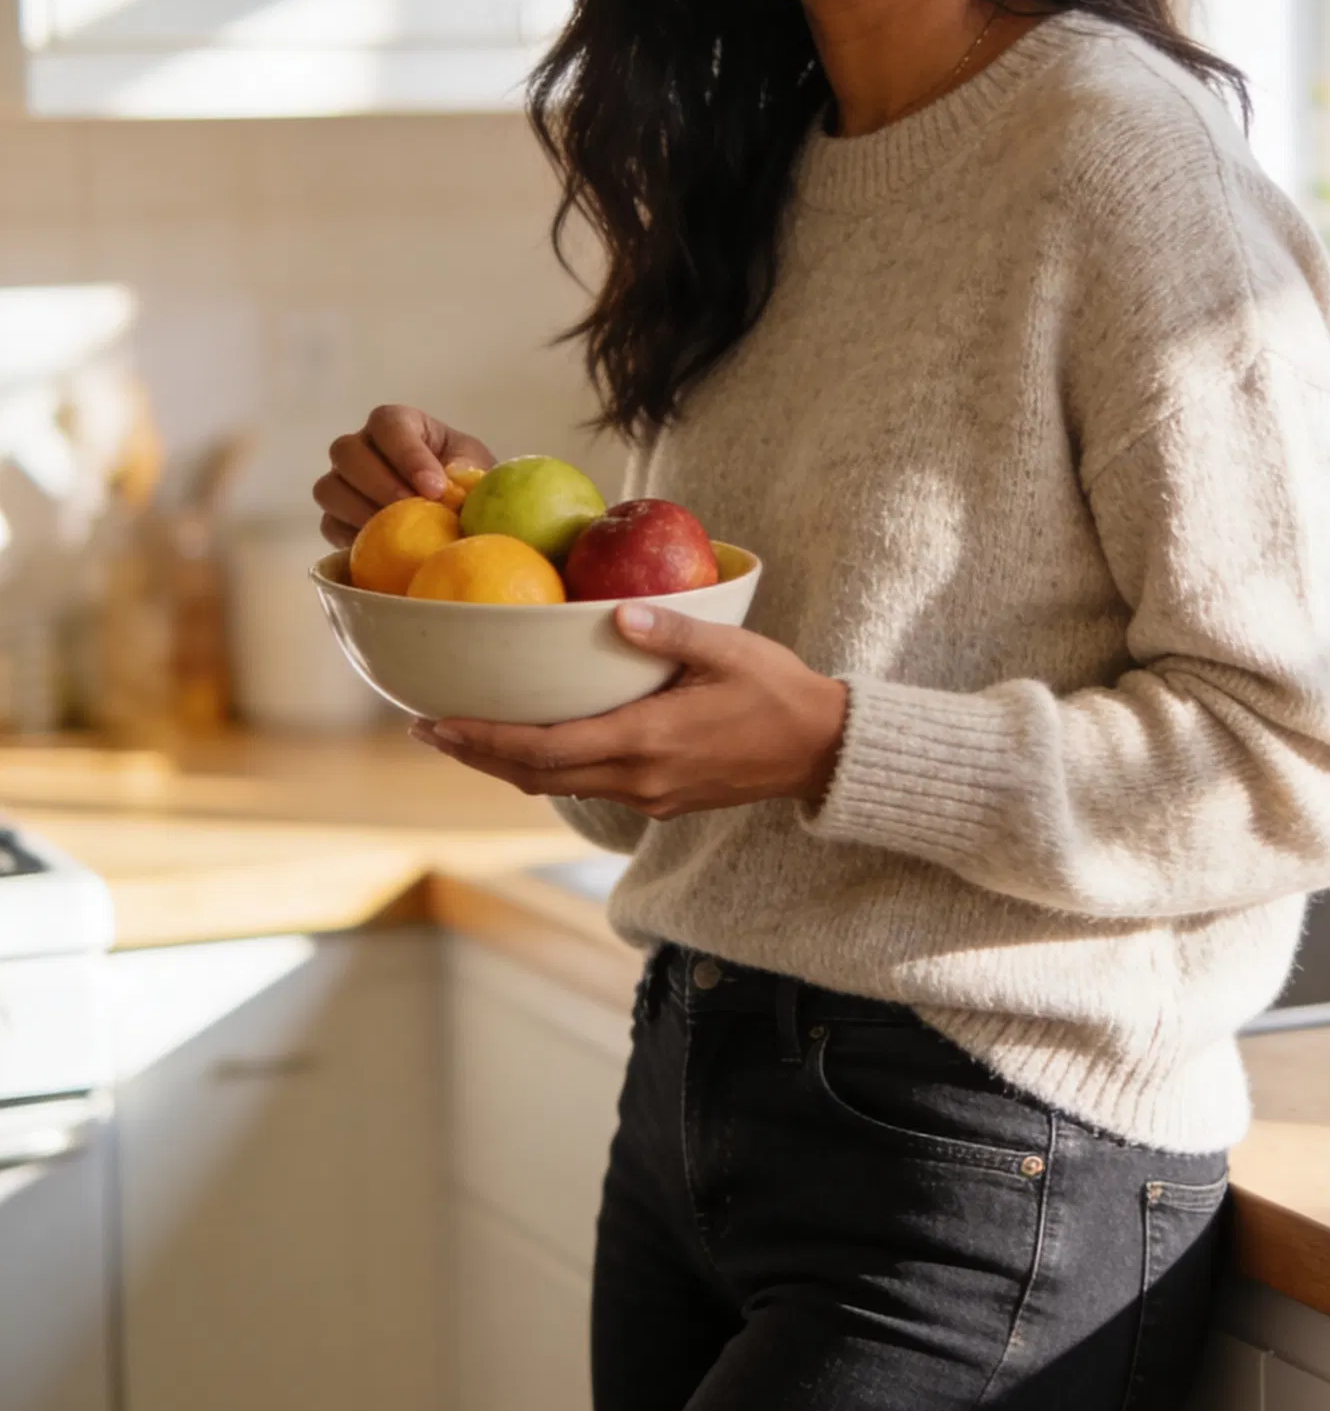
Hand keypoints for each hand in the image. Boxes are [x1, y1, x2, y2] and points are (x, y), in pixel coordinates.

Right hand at [314, 405, 496, 547]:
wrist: (459, 516)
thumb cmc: (466, 483)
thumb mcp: (477, 469)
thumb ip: (468, 470)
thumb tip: (453, 476)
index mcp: (398, 424)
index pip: (389, 424)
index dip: (407, 454)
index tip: (435, 488)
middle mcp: (362, 446)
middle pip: (347, 452)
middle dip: (381, 484)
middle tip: (414, 509)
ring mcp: (344, 482)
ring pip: (329, 488)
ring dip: (361, 511)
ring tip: (397, 532)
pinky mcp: (336, 518)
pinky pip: (329, 524)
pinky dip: (352, 537)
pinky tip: (381, 548)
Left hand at [412, 602, 848, 817]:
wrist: (821, 751)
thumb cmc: (779, 691)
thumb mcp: (729, 650)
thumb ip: (671, 631)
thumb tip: (617, 612)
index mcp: (646, 741)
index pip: (545, 749)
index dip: (485, 739)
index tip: (437, 723)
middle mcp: (637, 778)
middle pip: (536, 775)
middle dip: (478, 753)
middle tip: (426, 729)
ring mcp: (647, 795)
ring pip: (558, 785)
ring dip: (507, 763)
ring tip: (463, 736)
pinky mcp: (659, 797)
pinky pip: (586, 783)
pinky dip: (546, 765)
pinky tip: (532, 740)